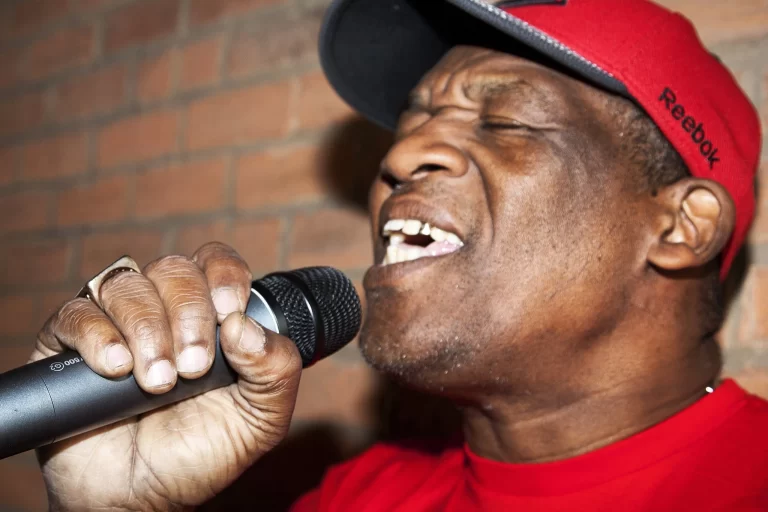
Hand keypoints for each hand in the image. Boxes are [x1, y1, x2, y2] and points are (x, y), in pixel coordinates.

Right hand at [29, 243, 302, 510]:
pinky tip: (116, 369)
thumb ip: (275, 370)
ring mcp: (114, 322)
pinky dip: (99, 336)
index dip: (224, 276)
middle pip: (173, 269)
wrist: (140, 497)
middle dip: (188, 315)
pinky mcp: (67, 344)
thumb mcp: (259, 418)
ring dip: (147, 331)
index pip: (216, 261)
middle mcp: (162, 308)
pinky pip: (76, 313)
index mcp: (210, 315)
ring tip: (156, 383)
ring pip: (126, 285)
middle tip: (193, 368)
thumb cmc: (199, 452)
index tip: (228, 312)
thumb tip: (245, 325)